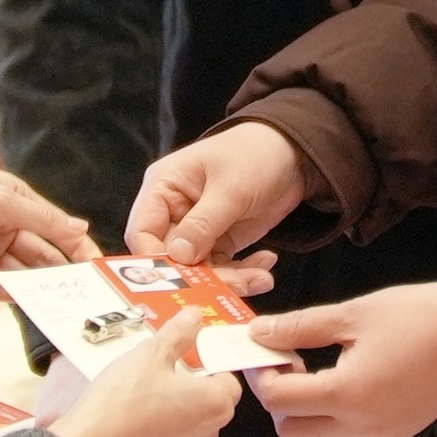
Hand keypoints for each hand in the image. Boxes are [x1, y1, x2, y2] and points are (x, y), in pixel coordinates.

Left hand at [0, 157, 98, 298]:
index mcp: (14, 201)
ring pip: (18, 273)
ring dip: (37, 285)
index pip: (55, 226)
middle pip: (39, 253)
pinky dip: (8, 296)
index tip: (97, 265)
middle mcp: (1, 226)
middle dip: (60, 270)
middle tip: (83, 291)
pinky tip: (25, 303)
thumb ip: (44, 219)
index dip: (76, 245)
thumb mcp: (3, 200)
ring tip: (59, 301)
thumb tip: (81, 228)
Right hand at [46, 309, 239, 436]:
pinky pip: (176, 422)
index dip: (209, 356)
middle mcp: (211, 429)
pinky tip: (139, 395)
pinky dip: (164, 407)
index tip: (192, 342)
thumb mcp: (152, 354)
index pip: (227, 373)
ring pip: (193, 406)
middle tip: (167, 354)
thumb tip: (194, 317)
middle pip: (212, 391)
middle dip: (192, 371)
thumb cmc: (124, 402)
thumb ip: (180, 332)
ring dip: (176, 389)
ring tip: (149, 374)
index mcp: (217, 403)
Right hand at [126, 125, 310, 264]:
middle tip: (234, 285)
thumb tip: (179, 257)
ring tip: (259, 279)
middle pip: (171, 258)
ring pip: (199, 268)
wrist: (294, 151)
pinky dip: (243, 273)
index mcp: (163, 187)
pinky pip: (222, 267)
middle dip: (201, 277)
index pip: (142, 233)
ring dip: (228, 279)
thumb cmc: (255, 153)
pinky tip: (264, 268)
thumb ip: (203, 224)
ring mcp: (197, 228)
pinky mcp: (220, 240)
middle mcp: (174, 210)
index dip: (156, 260)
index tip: (181, 280)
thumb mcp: (230, 188)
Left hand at [247, 280, 436, 436]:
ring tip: (315, 373)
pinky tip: (341, 385)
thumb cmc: (417, 315)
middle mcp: (359, 427)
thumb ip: (300, 327)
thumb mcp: (353, 313)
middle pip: (291, 431)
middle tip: (290, 361)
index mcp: (345, 394)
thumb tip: (257, 332)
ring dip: (302, 415)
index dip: (263, 374)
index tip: (267, 348)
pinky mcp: (395, 436)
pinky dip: (328, 423)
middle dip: (279, 398)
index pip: (278, 399)